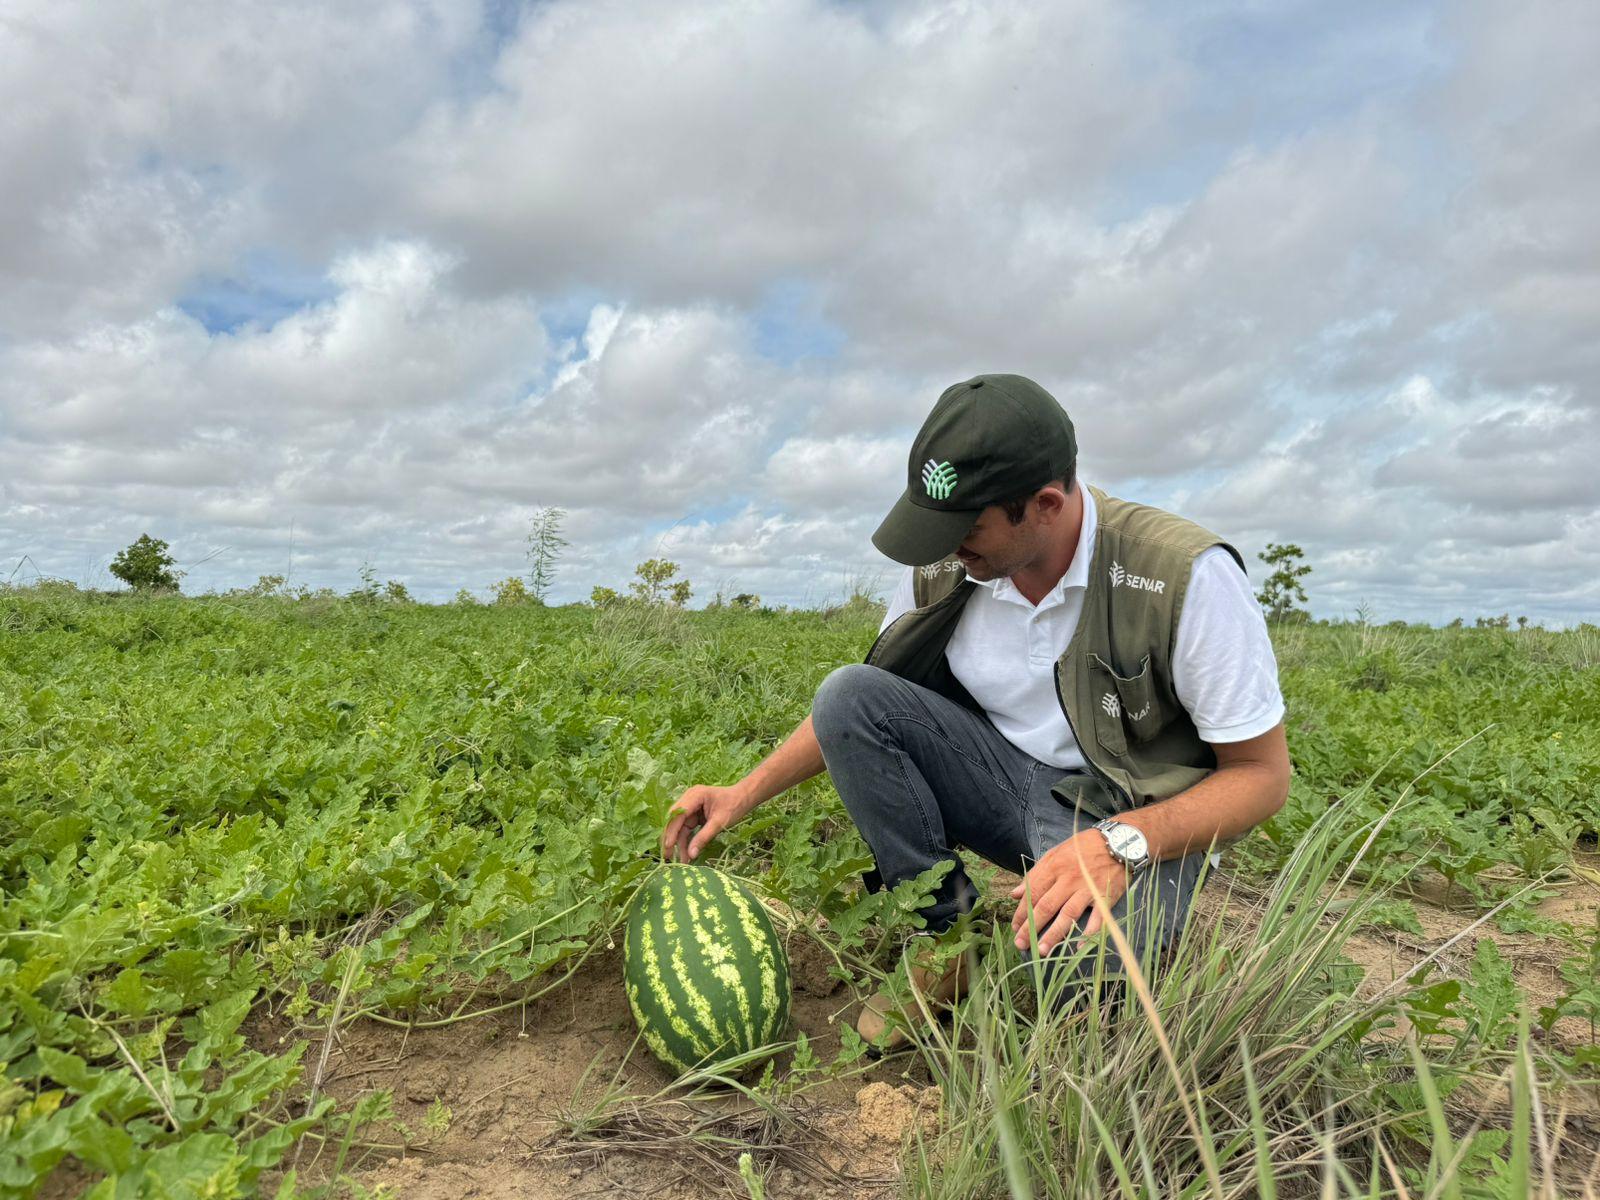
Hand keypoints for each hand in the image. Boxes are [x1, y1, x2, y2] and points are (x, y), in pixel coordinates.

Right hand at [661, 783, 752, 862]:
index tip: (668, 846)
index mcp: (694, 795)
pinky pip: (686, 829)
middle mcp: (689, 799)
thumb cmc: (734, 806)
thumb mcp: (719, 822)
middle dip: (671, 838)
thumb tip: (691, 855)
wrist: (744, 798)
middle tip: (668, 856)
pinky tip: (686, 853)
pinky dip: (686, 841)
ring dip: (679, 843)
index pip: (678, 814)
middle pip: (674, 820)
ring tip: (681, 860)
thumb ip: (704, 837)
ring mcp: (690, 807)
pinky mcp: (693, 815)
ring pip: (679, 827)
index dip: (672, 830)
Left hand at [1009, 829, 1129, 955]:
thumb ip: (1035, 874)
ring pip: (1068, 915)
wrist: (1119, 842)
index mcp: (1054, 867)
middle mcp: (1069, 879)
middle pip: (1047, 906)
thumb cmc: (1083, 848)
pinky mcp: (1106, 898)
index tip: (1014, 927)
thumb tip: (1015, 894)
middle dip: (1031, 927)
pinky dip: (1089, 934)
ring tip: (1041, 951)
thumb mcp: (1054, 853)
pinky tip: (1078, 946)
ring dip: (1054, 934)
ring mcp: (1088, 889)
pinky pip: (1098, 919)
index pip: (1033, 893)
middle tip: (1021, 944)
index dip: (1021, 912)